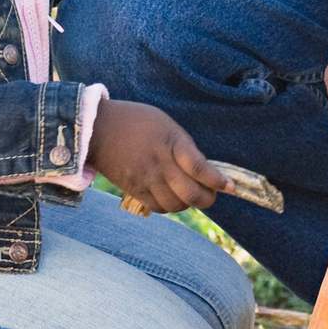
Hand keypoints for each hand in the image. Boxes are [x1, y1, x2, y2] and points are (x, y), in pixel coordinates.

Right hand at [88, 101, 225, 214]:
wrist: (98, 128)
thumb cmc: (135, 121)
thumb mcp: (165, 124)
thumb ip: (184, 146)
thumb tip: (203, 170)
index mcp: (170, 142)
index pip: (199, 168)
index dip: (217, 181)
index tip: (230, 186)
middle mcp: (159, 163)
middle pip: (191, 193)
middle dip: (208, 198)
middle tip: (212, 193)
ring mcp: (146, 179)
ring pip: (176, 205)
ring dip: (189, 203)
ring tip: (191, 194)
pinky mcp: (134, 189)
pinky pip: (158, 208)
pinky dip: (170, 206)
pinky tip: (172, 196)